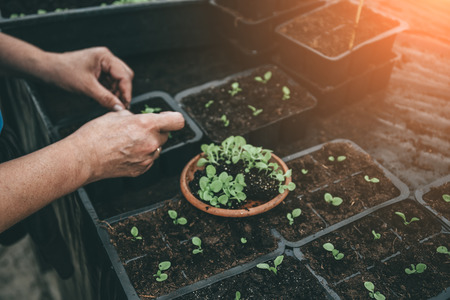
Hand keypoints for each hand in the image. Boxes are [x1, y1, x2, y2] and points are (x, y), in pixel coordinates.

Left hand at [50, 47, 133, 110]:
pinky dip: (109, 92)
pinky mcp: (98, 72)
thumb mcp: (86, 87)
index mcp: (105, 57)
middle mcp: (106, 59)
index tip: (125, 104)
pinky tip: (105, 99)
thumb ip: (105, 98)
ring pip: (117, 81)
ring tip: (110, 104)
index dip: (126, 91)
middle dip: (122, 91)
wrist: (47, 70)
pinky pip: (109, 83)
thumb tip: (119, 107)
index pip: (124, 75)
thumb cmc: (63, 72)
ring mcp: (102, 65)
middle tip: (119, 105)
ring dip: (115, 93)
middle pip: (124, 77)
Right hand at [69, 110, 184, 181]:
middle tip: (138, 130)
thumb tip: (137, 117)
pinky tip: (126, 152)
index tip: (167, 118)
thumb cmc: (95, 136)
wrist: (83, 158)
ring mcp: (147, 158)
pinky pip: (148, 160)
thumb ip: (133, 116)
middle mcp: (150, 142)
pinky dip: (142, 156)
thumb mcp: (115, 115)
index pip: (177, 121)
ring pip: (157, 148)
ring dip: (148, 144)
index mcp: (147, 125)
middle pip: (165, 135)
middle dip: (155, 131)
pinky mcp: (141, 170)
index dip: (172, 118)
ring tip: (128, 142)